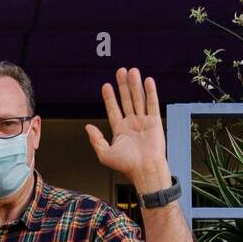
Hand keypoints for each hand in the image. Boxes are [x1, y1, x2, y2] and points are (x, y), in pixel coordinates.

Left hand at [85, 67, 168, 189]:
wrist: (145, 170)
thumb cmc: (126, 166)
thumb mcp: (105, 154)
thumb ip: (96, 140)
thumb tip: (87, 127)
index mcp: (120, 130)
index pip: (113, 109)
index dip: (110, 97)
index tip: (106, 85)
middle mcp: (131, 124)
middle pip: (126, 100)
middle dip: (123, 86)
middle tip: (120, 71)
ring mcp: (143, 122)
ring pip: (138, 99)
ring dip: (135, 85)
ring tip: (132, 71)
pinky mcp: (154, 122)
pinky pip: (152, 104)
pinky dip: (150, 92)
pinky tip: (147, 81)